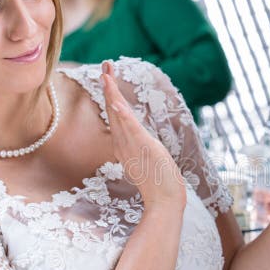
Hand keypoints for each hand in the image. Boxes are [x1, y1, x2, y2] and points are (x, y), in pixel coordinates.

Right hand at [101, 61, 185, 208]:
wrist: (164, 202)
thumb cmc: (159, 186)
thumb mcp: (148, 163)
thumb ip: (141, 152)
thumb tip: (142, 145)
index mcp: (125, 146)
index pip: (116, 117)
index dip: (111, 97)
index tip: (108, 78)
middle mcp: (124, 144)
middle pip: (113, 111)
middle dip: (109, 88)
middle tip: (105, 66)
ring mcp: (131, 146)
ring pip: (118, 115)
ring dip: (112, 94)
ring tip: (106, 75)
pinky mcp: (142, 148)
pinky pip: (129, 127)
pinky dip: (121, 113)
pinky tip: (115, 100)